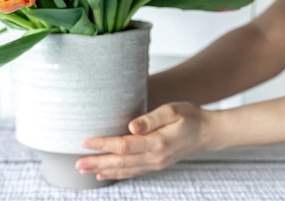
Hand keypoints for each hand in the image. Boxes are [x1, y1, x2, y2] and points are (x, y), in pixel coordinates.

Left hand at [75, 102, 214, 179]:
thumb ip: (151, 118)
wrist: (208, 133)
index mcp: (157, 142)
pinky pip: (132, 172)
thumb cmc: (190, 116)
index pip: (124, 145)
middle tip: (76, 163)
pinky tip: (103, 174)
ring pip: (124, 170)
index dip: (103, 144)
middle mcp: (155, 157)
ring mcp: (155, 163)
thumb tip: (132, 126)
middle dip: (96, 162)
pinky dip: (116, 174)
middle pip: (120, 162)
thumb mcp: (173, 110)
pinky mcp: (155, 164)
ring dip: (102, 170)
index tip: (85, 142)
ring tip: (83, 169)